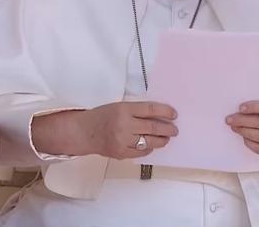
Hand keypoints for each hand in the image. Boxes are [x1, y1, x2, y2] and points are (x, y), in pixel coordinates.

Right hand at [32, 101, 177, 158]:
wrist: (83, 132)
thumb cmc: (101, 116)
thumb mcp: (118, 106)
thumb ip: (136, 110)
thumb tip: (158, 115)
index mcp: (124, 109)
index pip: (150, 109)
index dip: (165, 111)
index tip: (174, 114)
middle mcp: (124, 124)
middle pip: (153, 126)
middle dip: (167, 129)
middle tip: (175, 130)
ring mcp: (123, 140)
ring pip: (149, 141)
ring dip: (161, 140)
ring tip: (166, 139)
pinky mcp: (121, 152)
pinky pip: (140, 152)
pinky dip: (148, 149)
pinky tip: (151, 145)